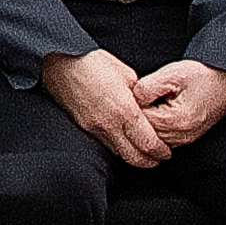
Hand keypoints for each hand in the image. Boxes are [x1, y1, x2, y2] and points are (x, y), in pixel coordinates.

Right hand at [44, 44, 171, 168]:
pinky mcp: (84, 127)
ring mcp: (95, 128)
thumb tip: (147, 103)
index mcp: (125, 110)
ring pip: (120, 155)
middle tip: (158, 158)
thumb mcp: (125, 73)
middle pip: (135, 158)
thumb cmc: (91, 62)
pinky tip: (124, 142)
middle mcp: (110, 124)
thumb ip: (139, 93)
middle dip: (150, 162)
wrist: (59, 63)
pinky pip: (106, 145)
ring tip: (143, 153)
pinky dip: (119, 149)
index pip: (149, 143)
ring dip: (134, 157)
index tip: (166, 151)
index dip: (161, 152)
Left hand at [129, 58, 225, 148]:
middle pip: (144, 133)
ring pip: (152, 137)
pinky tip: (158, 108)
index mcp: (175, 121)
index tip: (130, 94)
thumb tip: (132, 99)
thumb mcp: (171, 74)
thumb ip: (147, 88)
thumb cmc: (204, 75)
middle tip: (138, 96)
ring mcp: (185, 139)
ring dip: (147, 121)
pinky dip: (156, 124)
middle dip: (137, 116)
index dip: (131, 107)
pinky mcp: (187, 136)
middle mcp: (181, 136)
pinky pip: (163, 136)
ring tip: (151, 100)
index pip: (139, 122)